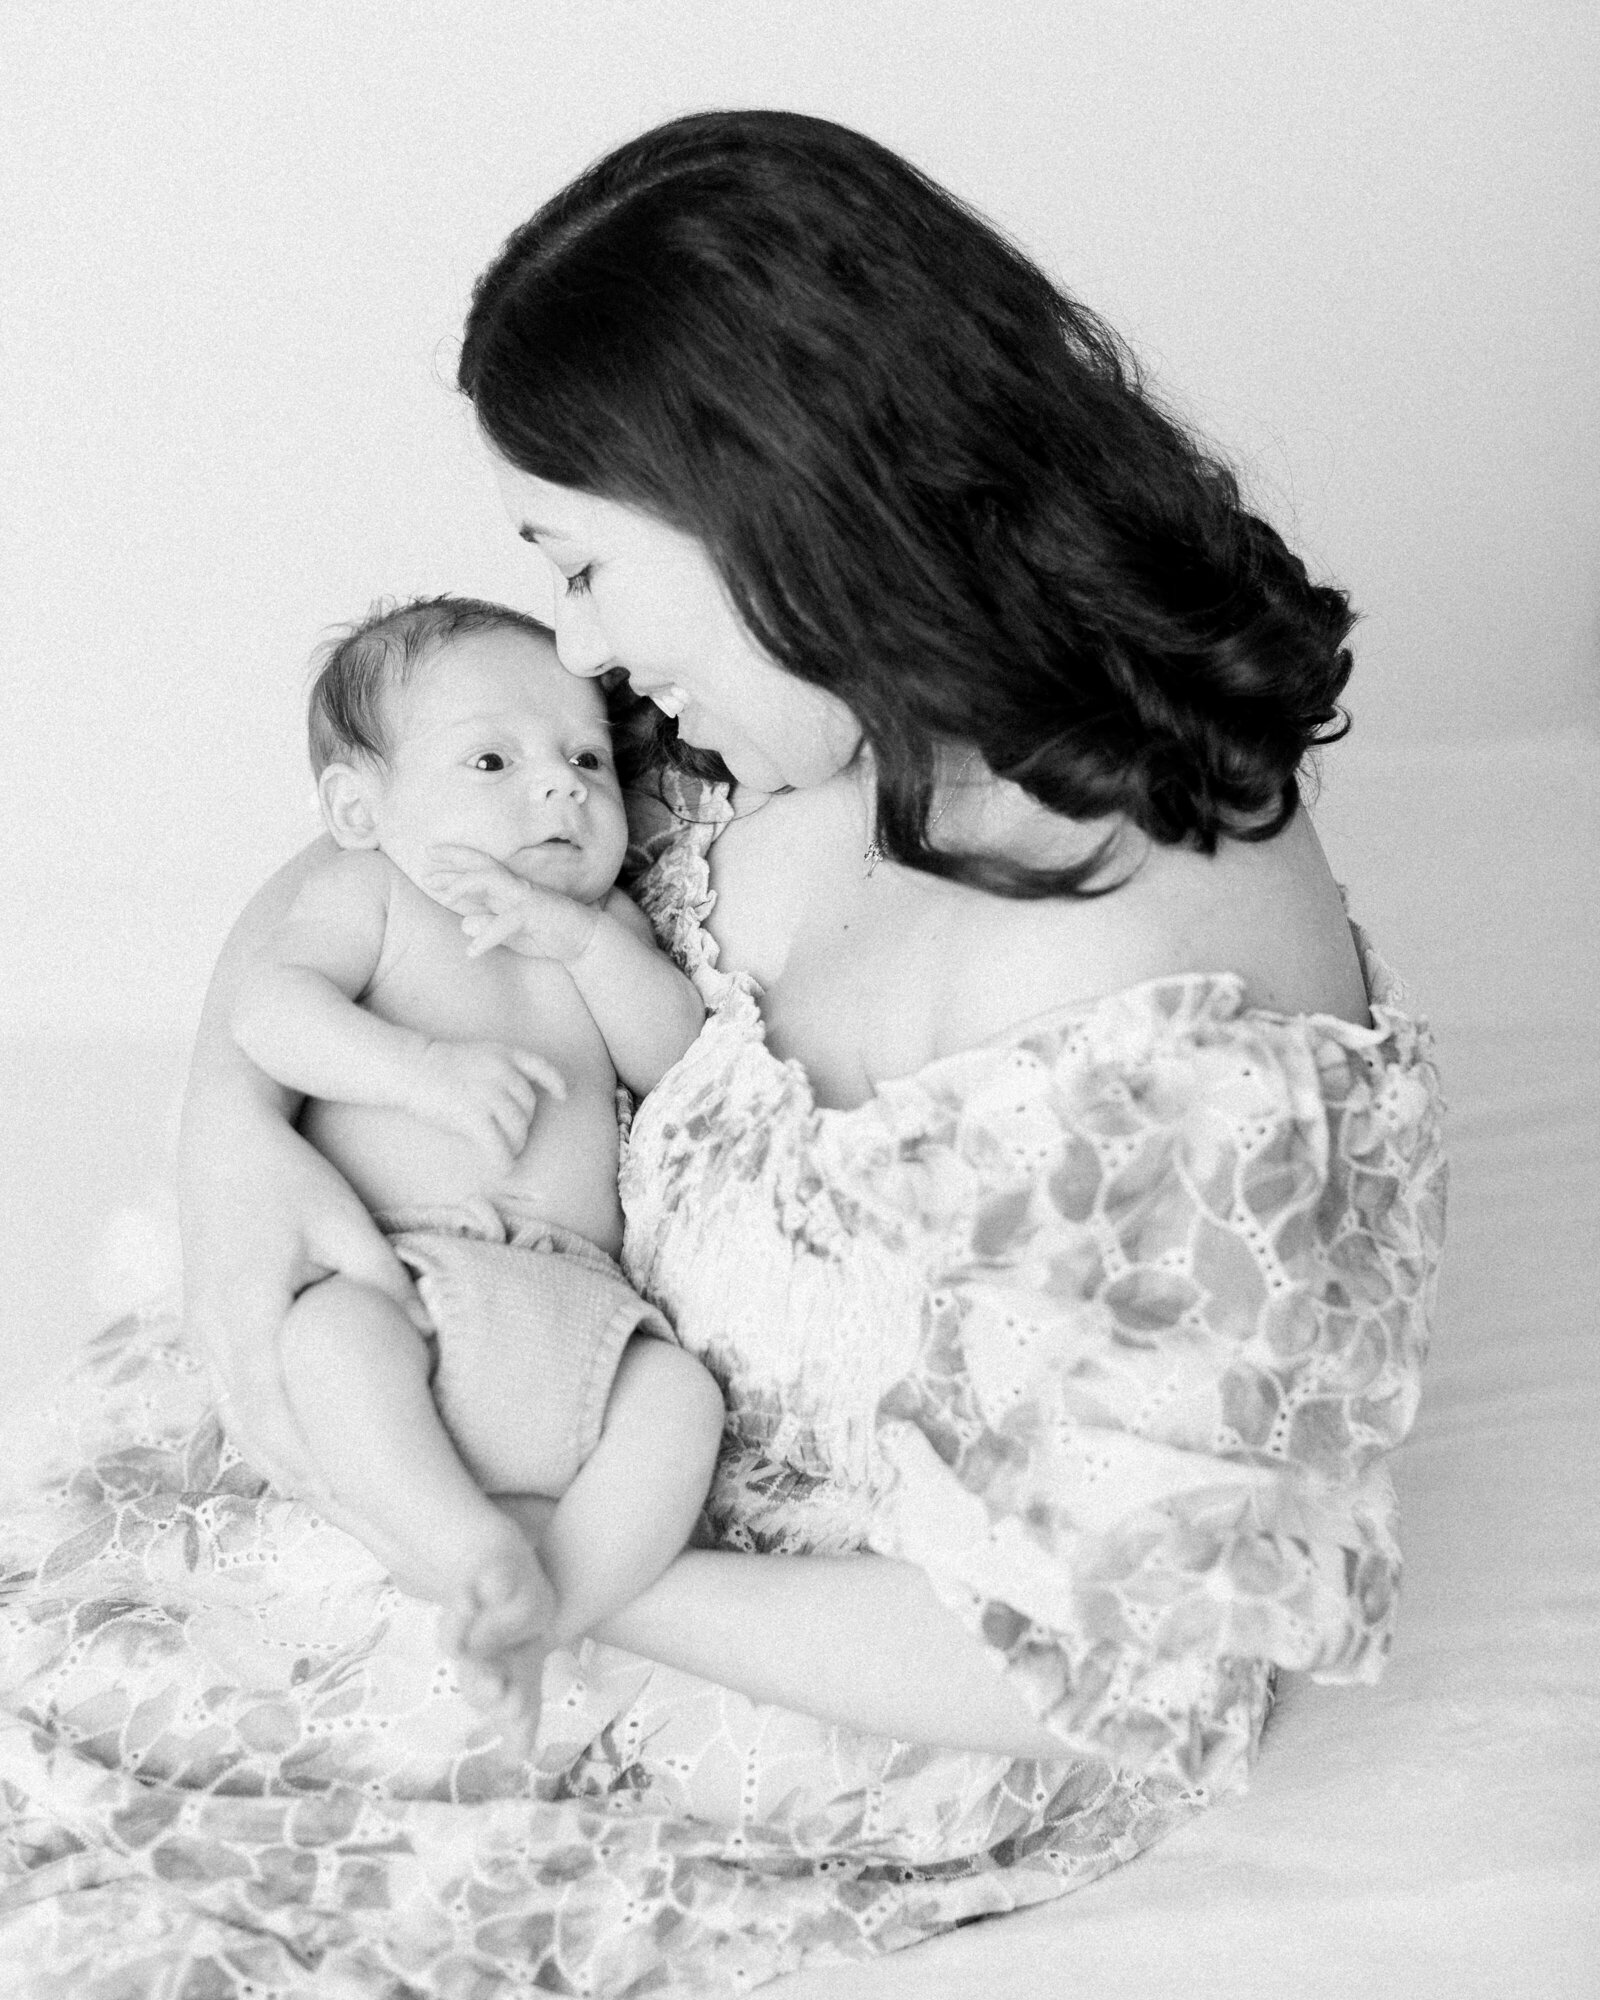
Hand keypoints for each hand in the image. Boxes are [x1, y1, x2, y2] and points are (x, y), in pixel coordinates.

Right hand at [180, 1081, 430, 1494]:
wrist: (222, 1141)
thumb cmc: (290, 1176)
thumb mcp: (342, 1221)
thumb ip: (379, 1277)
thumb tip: (424, 1332)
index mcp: (246, 1315)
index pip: (281, 1418)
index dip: (322, 1473)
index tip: (369, 1514)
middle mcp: (215, 1338)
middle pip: (263, 1441)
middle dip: (317, 1493)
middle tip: (377, 1538)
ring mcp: (205, 1339)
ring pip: (247, 1433)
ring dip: (295, 1476)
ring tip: (354, 1520)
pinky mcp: (209, 1334)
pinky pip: (240, 1409)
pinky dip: (276, 1445)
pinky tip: (314, 1470)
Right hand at [404, 1038, 566, 1165]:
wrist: (410, 1068)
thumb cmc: (438, 1066)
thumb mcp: (478, 1054)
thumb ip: (500, 1069)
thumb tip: (517, 1102)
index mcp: (503, 1054)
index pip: (539, 1066)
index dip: (554, 1082)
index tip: (563, 1095)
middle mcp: (501, 1072)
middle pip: (528, 1107)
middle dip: (523, 1125)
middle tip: (513, 1138)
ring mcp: (488, 1093)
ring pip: (517, 1128)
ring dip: (516, 1146)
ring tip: (508, 1153)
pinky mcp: (473, 1115)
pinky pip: (497, 1145)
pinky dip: (503, 1161)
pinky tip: (501, 1168)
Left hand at [425, 847, 599, 964]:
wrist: (583, 940)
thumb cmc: (545, 933)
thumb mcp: (510, 932)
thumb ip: (488, 926)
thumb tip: (463, 923)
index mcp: (507, 889)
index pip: (478, 869)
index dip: (453, 861)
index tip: (429, 860)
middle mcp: (514, 887)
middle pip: (480, 864)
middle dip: (453, 859)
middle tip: (427, 859)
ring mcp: (524, 897)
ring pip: (491, 880)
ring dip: (466, 884)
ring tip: (445, 896)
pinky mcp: (535, 914)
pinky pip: (507, 921)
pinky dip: (488, 935)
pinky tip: (472, 951)